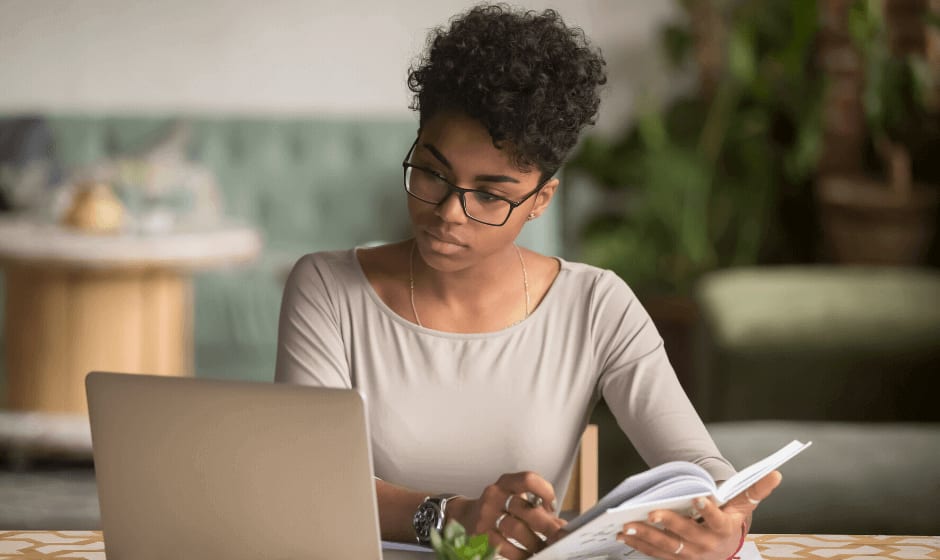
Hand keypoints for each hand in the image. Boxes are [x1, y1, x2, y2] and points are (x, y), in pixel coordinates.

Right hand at [447, 471, 567, 559]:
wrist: (465, 516)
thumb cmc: (499, 507)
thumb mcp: (515, 499)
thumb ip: (537, 508)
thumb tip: (560, 525)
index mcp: (506, 483)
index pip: (528, 479)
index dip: (544, 491)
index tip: (552, 506)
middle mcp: (495, 495)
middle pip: (525, 509)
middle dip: (547, 525)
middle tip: (560, 537)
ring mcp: (486, 514)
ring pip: (515, 529)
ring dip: (534, 542)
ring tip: (545, 549)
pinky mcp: (480, 534)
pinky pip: (503, 546)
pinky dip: (519, 553)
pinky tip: (528, 556)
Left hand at [617, 470, 781, 559]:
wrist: (725, 549)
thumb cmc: (731, 520)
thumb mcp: (743, 506)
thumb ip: (756, 490)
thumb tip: (777, 473)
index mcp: (724, 529)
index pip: (717, 520)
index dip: (708, 510)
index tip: (699, 497)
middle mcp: (707, 545)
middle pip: (686, 534)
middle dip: (669, 524)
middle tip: (652, 513)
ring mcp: (690, 555)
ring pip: (667, 546)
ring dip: (646, 537)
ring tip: (628, 525)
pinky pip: (655, 554)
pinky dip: (639, 545)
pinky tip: (624, 535)